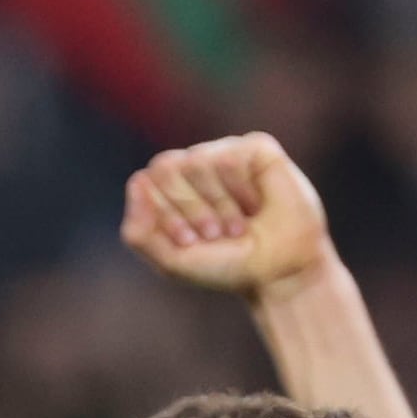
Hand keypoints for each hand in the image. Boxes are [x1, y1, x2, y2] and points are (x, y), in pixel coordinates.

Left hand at [122, 132, 333, 301]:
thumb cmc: (226, 265)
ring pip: (197, 160)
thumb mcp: (173, 261)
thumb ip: (138, 232)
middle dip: (188, 208)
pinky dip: (241, 190)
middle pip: (165, 167)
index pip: (144, 183)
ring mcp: (223, 154)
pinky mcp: (254, 148)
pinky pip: (231, 157)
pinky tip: (256, 206)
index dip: (166, 214)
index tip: (190, 242)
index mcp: (167, 191)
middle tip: (212, 235)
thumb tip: (137, 182)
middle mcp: (192, 167)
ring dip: (218, 204)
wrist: (279, 270)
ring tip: (237, 228)